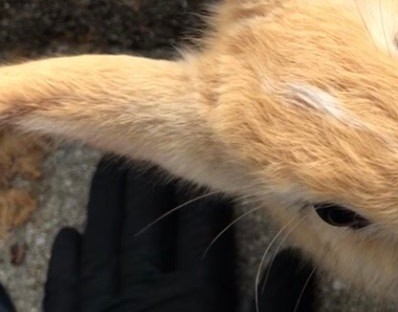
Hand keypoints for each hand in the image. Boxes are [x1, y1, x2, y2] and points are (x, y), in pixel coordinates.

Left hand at [35, 156, 314, 311]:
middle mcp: (146, 291)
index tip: (209, 160)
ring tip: (109, 172)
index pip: (203, 230)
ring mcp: (103, 306)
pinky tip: (69, 236)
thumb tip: (294, 261)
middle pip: (147, 225)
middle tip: (147, 140)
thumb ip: (279, 304)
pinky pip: (65, 285)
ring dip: (105, 205)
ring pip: (103, 242)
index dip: (205, 195)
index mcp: (196, 294)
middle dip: (149, 185)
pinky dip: (66, 260)